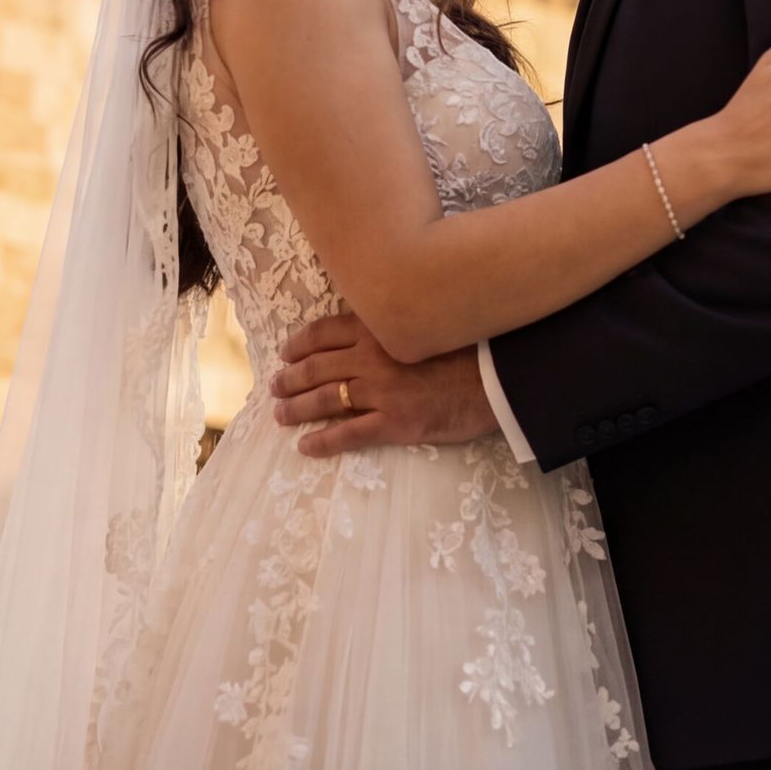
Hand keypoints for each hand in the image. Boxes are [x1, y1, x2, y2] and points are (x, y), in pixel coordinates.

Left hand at [270, 311, 500, 457]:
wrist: (496, 377)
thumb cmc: (465, 348)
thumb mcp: (421, 324)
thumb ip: (391, 326)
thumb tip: (366, 330)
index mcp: (377, 328)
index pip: (324, 332)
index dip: (299, 344)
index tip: (285, 352)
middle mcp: (371, 356)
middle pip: (317, 367)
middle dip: (289, 379)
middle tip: (274, 388)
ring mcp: (381, 391)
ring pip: (325, 399)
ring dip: (297, 408)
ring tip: (280, 416)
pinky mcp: (393, 422)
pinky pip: (348, 434)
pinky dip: (323, 441)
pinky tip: (306, 446)